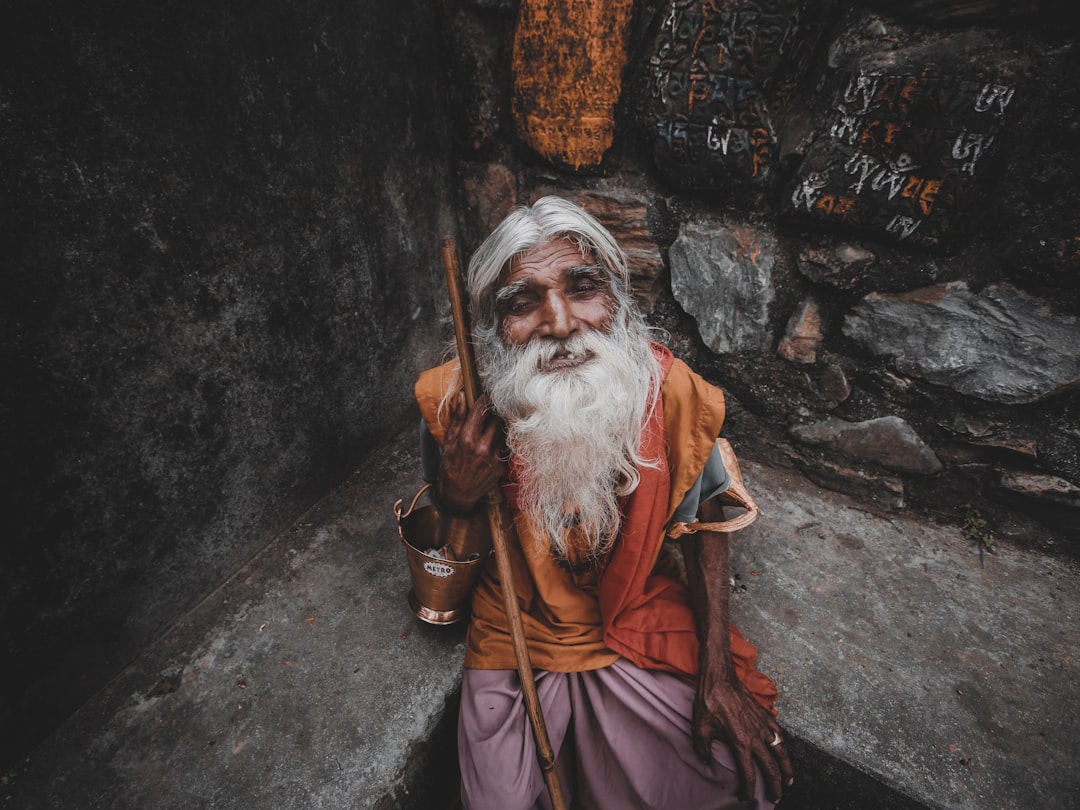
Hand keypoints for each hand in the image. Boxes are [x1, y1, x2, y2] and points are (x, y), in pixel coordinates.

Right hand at [436, 393, 505, 512]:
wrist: (458, 495)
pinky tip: (492, 442)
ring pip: (503, 432)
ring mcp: (494, 458)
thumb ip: (457, 420)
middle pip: (497, 419)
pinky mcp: (501, 466)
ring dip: (498, 426)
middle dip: (493, 413)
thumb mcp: (448, 443)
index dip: (483, 400)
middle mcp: (482, 448)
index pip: (480, 412)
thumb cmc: (450, 467)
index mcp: (467, 440)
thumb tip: (462, 398)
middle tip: (490, 410)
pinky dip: (499, 441)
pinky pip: (504, 447)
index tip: (484, 395)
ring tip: (491, 426)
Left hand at [691, 671, 793, 803]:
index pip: (748, 774)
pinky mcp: (764, 714)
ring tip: (789, 780)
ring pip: (781, 751)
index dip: (748, 789)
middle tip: (775, 797)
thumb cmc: (709, 702)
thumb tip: (705, 761)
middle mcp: (755, 737)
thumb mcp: (700, 728)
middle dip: (775, 785)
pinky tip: (782, 749)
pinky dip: (783, 744)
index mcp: (740, 743)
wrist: (719, 678)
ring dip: (787, 767)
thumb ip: (703, 748)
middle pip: (771, 767)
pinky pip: (779, 732)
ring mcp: (762, 725)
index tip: (745, 797)